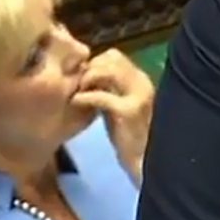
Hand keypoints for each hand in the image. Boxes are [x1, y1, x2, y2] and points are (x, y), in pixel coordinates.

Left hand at [71, 49, 154, 183]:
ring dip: (87, 79)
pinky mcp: (129, 111)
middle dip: (90, 68)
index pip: (115, 56)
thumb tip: (87, 75)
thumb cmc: (129, 137)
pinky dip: (84, 97)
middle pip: (111, 58)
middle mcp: (143, 82)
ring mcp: (138, 95)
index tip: (83, 80)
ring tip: (77, 94)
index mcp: (141, 80)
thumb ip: (109, 89)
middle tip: (77, 86)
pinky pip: (101, 94)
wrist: (144, 163)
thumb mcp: (119, 107)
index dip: (95, 63)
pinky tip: (76, 104)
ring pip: (107, 70)